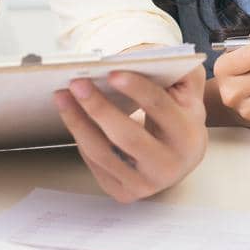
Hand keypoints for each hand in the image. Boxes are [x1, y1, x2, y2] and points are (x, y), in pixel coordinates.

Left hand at [53, 66, 206, 202]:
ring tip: (62, 96)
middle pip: (128, 136)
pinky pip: (95, 164)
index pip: (160, 108)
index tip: (111, 72)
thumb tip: (134, 56)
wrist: (182, 155)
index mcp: (188, 136)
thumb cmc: (179, 113)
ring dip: (78, 122)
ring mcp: (145, 184)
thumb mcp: (187, 88)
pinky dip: (81, 138)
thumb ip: (173, 67)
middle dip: (98, 107)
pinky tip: (72, 116)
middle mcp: (169, 166)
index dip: (136, 89)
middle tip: (77, 83)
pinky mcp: (124, 192)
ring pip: (104, 153)